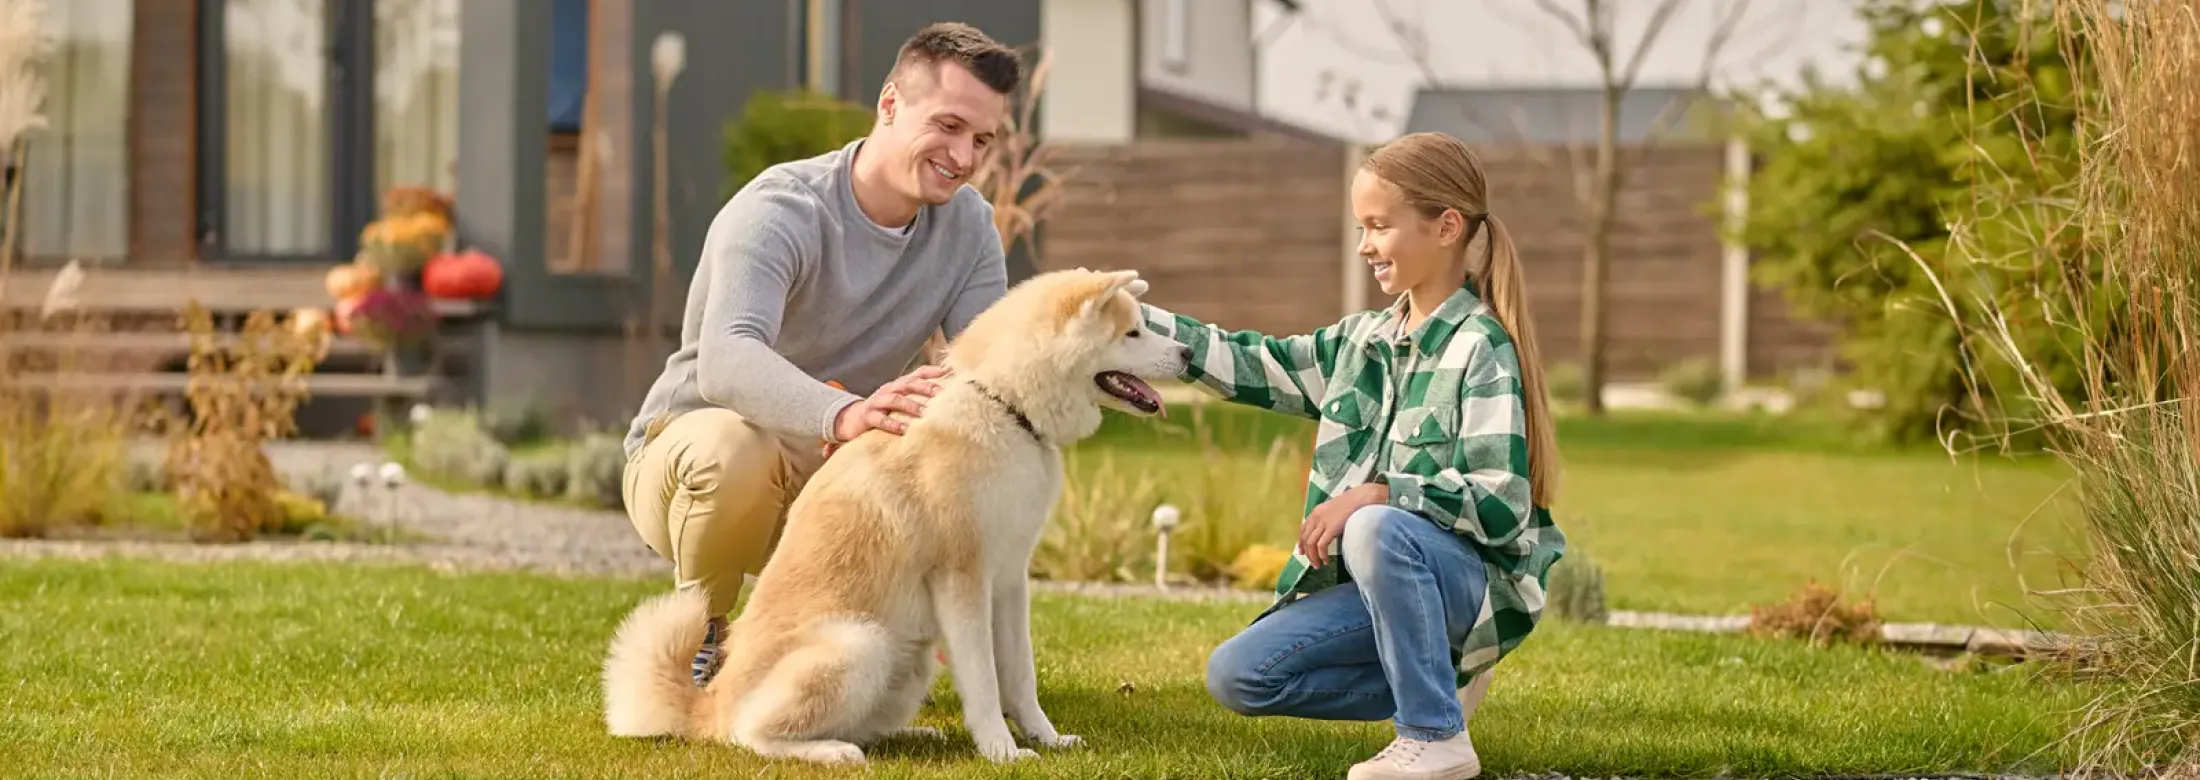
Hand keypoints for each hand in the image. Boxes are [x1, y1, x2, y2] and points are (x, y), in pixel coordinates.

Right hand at [830, 365, 951, 443]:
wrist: (852, 420)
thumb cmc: (883, 411)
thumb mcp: (899, 401)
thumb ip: (918, 397)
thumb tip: (944, 398)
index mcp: (898, 385)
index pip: (916, 373)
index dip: (931, 371)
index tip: (948, 372)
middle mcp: (888, 389)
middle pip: (908, 384)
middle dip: (925, 387)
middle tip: (941, 395)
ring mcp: (877, 402)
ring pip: (895, 399)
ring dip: (911, 405)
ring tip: (924, 414)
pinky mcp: (868, 417)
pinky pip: (880, 419)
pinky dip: (892, 424)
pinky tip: (903, 429)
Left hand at [1297, 483, 1388, 569]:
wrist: (1361, 498)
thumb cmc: (1352, 503)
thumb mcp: (1334, 509)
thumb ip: (1328, 518)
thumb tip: (1327, 530)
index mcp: (1316, 511)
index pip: (1303, 528)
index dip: (1301, 541)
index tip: (1302, 552)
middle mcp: (1316, 517)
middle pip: (1305, 537)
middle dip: (1307, 552)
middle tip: (1312, 562)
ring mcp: (1323, 522)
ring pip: (1311, 543)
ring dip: (1313, 556)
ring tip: (1318, 565)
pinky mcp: (1331, 528)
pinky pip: (1321, 545)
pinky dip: (1321, 555)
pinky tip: (1326, 560)